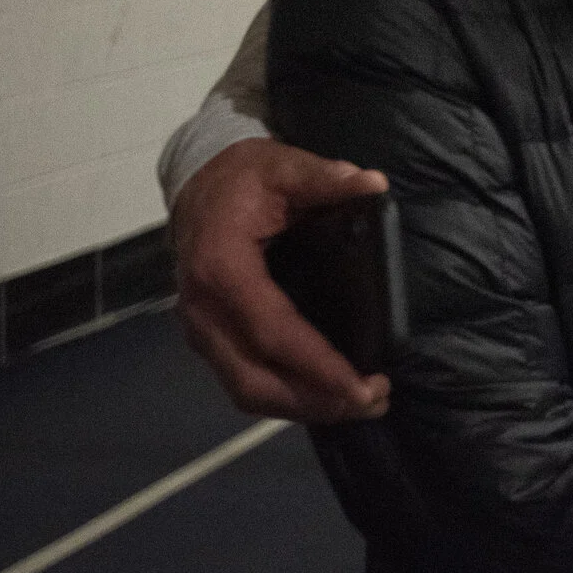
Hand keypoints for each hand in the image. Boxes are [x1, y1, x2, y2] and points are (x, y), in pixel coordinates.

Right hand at [172, 139, 391, 421]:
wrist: (198, 184)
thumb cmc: (243, 179)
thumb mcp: (282, 165)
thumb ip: (325, 176)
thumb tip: (371, 184)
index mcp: (221, 270)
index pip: (271, 332)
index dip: (316, 366)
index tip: (362, 385)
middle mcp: (204, 312)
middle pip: (255, 380)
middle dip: (315, 401)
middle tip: (374, 401)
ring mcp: (202, 330)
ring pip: (246, 390)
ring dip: (303, 407)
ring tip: (361, 404)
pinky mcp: (211, 338)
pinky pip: (244, 381)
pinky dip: (286, 396)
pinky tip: (326, 395)